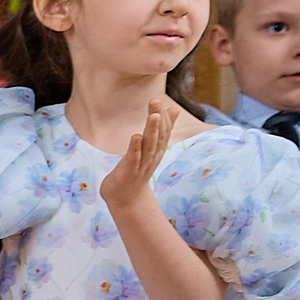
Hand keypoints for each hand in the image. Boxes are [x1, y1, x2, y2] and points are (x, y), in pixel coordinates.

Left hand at [101, 95, 177, 214]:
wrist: (126, 199)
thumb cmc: (136, 170)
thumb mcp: (150, 148)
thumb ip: (161, 131)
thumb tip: (173, 109)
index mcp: (157, 151)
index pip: (164, 132)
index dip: (162, 117)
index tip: (158, 101)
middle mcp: (152, 157)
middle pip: (158, 136)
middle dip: (158, 119)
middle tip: (156, 102)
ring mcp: (141, 165)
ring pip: (149, 146)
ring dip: (151, 131)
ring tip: (153, 116)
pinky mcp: (129, 172)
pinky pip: (134, 159)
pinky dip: (135, 148)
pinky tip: (135, 137)